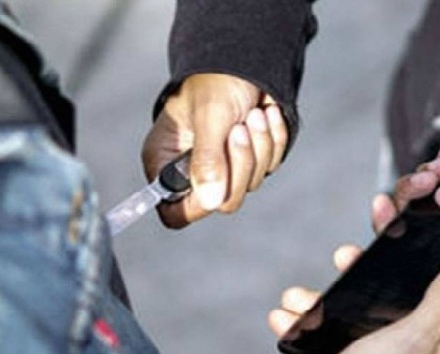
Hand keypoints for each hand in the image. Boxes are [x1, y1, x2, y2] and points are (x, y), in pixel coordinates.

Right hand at [142, 73, 288, 227]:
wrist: (246, 57)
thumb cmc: (217, 80)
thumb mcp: (211, 116)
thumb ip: (208, 159)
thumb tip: (210, 201)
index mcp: (166, 162)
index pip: (174, 211)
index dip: (195, 207)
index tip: (216, 183)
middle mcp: (192, 171)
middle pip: (222, 201)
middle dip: (240, 164)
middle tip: (241, 128)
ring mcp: (224, 167)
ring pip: (251, 184)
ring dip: (259, 145)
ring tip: (254, 113)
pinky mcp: (251, 159)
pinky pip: (270, 166)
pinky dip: (273, 139)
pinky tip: (267, 113)